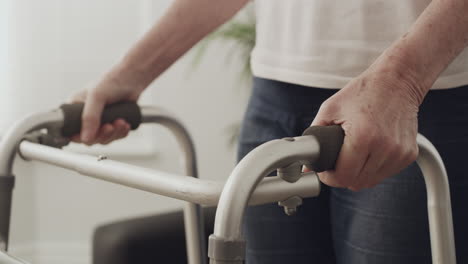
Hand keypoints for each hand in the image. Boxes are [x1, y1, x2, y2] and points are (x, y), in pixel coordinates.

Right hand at [70, 68, 143, 144]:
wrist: (132, 79)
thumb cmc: (112, 82)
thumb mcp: (97, 97)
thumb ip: (90, 117)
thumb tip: (85, 139)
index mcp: (74, 108)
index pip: (70, 131)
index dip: (80, 137)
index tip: (92, 135)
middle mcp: (85, 116)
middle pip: (89, 138)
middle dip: (102, 135)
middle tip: (110, 126)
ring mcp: (99, 121)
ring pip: (103, 139)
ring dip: (114, 133)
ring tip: (121, 122)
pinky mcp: (112, 123)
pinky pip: (115, 136)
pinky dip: (121, 133)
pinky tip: (125, 124)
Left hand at [311, 68, 420, 190]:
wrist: (397, 81)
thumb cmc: (363, 92)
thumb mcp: (330, 109)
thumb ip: (314, 136)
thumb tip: (305, 162)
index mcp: (364, 137)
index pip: (343, 177)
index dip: (329, 177)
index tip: (325, 171)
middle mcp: (385, 147)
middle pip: (356, 182)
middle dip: (342, 175)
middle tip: (336, 162)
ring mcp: (400, 153)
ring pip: (371, 181)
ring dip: (359, 173)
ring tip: (353, 155)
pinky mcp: (409, 155)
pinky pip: (385, 174)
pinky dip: (374, 168)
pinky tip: (369, 152)